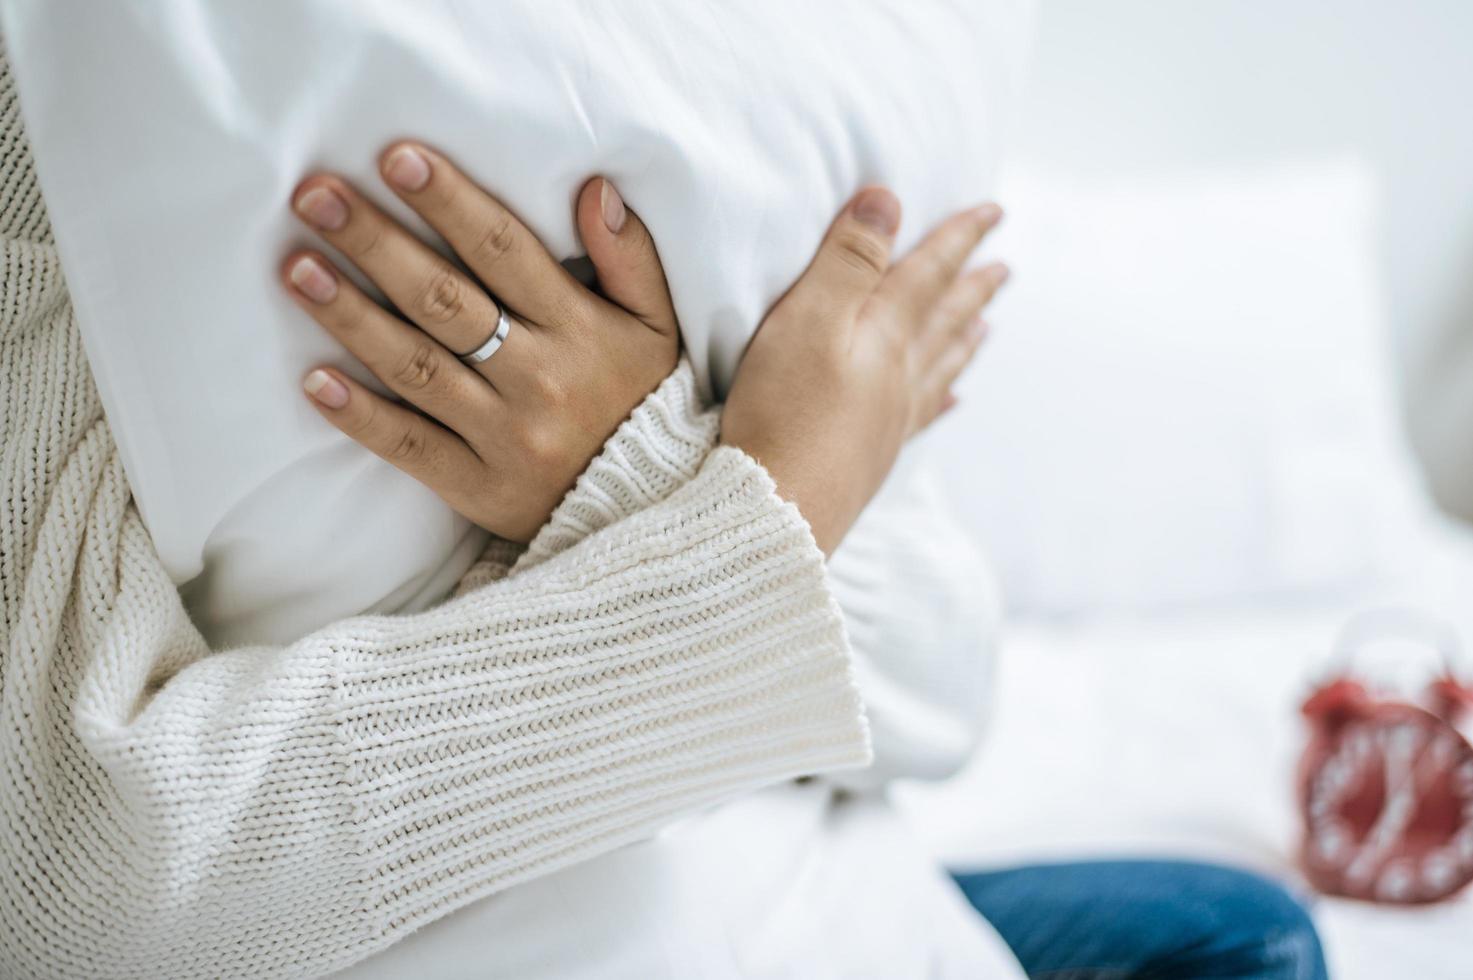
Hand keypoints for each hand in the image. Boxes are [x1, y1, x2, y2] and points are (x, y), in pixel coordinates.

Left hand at [282, 143, 678, 541]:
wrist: (646, 509)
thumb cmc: (642, 402)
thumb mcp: (658, 327)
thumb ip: (631, 257)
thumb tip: (596, 189)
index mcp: (579, 330)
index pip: (505, 251)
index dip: (449, 202)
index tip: (395, 158)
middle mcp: (538, 378)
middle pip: (444, 301)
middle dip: (376, 243)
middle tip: (315, 197)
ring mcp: (503, 435)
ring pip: (417, 366)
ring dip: (351, 316)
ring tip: (297, 268)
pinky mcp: (477, 485)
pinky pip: (411, 447)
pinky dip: (361, 415)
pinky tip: (313, 379)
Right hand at [721, 188, 1006, 554]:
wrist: (780, 509)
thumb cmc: (784, 412)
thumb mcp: (807, 319)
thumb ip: (848, 260)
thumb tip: (888, 200)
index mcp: (886, 334)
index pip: (929, 273)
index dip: (959, 237)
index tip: (992, 211)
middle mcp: (900, 374)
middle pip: (945, 319)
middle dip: (972, 286)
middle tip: (1005, 268)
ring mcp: (890, 418)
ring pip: (941, 368)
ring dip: (965, 339)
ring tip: (987, 325)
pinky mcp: (873, 454)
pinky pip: (922, 416)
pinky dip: (942, 400)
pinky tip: (953, 402)